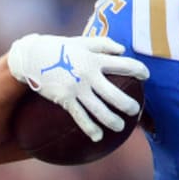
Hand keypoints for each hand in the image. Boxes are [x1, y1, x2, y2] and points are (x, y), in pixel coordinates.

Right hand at [7, 34, 148, 142]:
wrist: (32, 56)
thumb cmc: (59, 48)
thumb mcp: (81, 41)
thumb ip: (103, 44)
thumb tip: (122, 50)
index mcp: (94, 58)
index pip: (123, 64)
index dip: (138, 70)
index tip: (146, 76)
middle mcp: (88, 74)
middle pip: (114, 93)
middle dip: (127, 104)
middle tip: (135, 110)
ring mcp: (76, 88)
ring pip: (99, 109)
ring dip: (112, 121)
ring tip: (120, 127)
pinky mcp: (65, 99)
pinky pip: (80, 117)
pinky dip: (90, 129)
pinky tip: (97, 138)